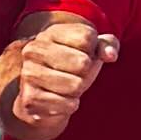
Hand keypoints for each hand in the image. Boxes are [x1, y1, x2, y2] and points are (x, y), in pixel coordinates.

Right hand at [6, 6, 118, 139]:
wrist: (41, 99)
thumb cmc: (71, 69)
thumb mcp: (91, 52)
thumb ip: (106, 46)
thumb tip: (111, 55)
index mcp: (49, 33)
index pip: (87, 38)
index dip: (93, 51)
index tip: (82, 55)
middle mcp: (34, 50)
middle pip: (83, 62)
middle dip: (86, 73)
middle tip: (74, 75)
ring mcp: (29, 74)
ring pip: (76, 85)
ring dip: (77, 91)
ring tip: (65, 88)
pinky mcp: (31, 98)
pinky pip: (69, 104)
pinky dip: (70, 105)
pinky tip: (58, 101)